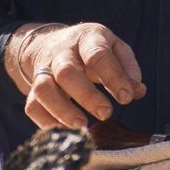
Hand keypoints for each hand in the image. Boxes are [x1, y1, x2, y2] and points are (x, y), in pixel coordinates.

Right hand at [5, 21, 143, 130]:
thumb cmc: (90, 50)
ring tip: (82, 126)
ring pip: (43, 88)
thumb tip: (137, 91)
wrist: (50, 43)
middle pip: (66, 72)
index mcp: (85, 38)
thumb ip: (127, 67)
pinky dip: (46, 121)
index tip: (126, 98)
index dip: (113, 76)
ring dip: (62, 110)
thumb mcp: (114, 47)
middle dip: (86, 95)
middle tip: (106, 113)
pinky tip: (65, 131)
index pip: (97, 54)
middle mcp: (60, 53)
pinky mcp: (33, 88)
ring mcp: (43, 70)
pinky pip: (32, 106)